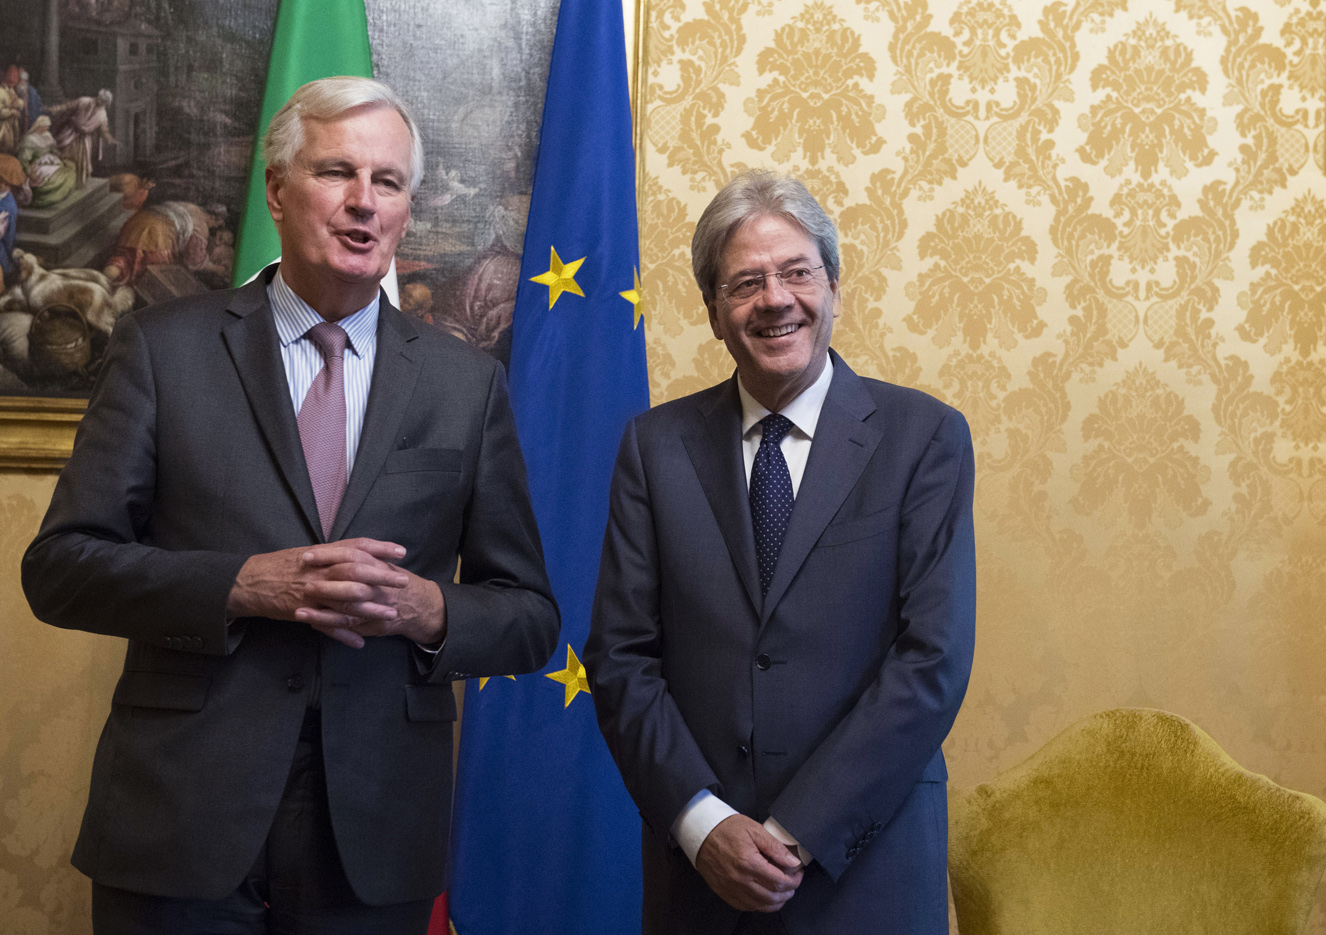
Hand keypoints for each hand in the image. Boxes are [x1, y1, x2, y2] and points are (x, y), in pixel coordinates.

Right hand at [226, 538, 444, 648]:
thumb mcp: (309, 554)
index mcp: (322, 554)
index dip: (379, 548)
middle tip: (404, 581)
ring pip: (345, 599)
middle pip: (355, 571)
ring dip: (370, 608)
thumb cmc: (282, 566)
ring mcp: (311, 592)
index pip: (355, 546)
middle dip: (382, 576)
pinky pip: (327, 625)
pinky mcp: (303, 611)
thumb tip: (361, 552)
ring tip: (391, 613)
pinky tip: (361, 642)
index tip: (401, 552)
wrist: (249, 581)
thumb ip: (334, 554)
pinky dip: (344, 634)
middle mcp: (319, 570)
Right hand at [695, 815, 802, 912]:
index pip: (779, 882)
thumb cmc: (727, 828)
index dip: (794, 880)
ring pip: (761, 906)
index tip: (798, 874)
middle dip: (788, 892)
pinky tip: (765, 896)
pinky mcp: (725, 893)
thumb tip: (793, 862)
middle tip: (792, 882)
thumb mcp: (754, 830)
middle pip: (773, 897)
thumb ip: (775, 847)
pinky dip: (760, 905)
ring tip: (782, 891)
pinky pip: (747, 907)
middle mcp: (740, 880)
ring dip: (776, 901)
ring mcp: (731, 889)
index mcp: (749, 863)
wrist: (701, 833)